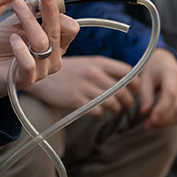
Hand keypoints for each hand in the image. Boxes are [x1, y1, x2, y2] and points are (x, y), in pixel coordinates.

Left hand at [0, 0, 80, 110]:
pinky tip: (13, 37)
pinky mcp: (26, 79)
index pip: (70, 26)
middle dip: (48, 9)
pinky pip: (28, 63)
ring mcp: (42, 70)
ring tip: (17, 6)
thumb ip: (31, 10)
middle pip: (57, 30)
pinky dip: (20, 48)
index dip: (58, 7)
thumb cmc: (5, 45)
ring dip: (29, 21)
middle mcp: (54, 57)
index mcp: (56, 44)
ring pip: (41, 43)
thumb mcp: (18, 24)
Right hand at [22, 55, 140, 116]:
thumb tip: (127, 82)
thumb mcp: (87, 63)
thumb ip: (105, 70)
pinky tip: (96, 110)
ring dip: (116, 110)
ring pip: (113, 103)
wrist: (41, 75)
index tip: (134, 91)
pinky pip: (98, 111)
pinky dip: (100, 113)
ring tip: (112, 110)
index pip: (128, 72)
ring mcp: (85, 87)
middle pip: (123, 91)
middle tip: (126, 106)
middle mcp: (94, 73)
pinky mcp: (76, 101)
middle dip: (128, 102)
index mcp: (99, 62)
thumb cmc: (68, 71)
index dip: (135, 84)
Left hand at [138, 49, 176, 128]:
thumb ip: (145, 94)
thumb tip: (144, 111)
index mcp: (172, 72)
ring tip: (151, 125)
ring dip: (168, 123)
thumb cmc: (153, 70)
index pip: (171, 93)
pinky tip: (161, 122)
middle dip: (163, 119)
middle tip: (147, 125)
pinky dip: (174, 121)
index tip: (151, 119)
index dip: (162, 108)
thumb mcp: (145, 78)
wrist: (165, 62)